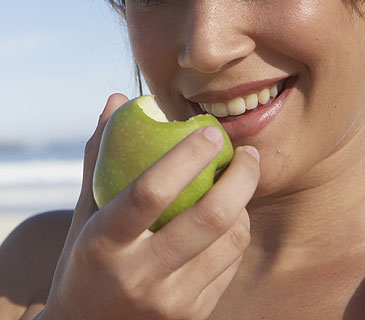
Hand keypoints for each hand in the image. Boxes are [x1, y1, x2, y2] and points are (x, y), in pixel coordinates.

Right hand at [42, 94, 259, 319]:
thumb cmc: (86, 257)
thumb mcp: (85, 208)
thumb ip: (99, 153)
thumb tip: (116, 99)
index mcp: (104, 242)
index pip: (151, 191)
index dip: (186, 156)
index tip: (210, 132)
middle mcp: (138, 276)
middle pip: (208, 217)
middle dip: (240, 177)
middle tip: (247, 154)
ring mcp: (170, 302)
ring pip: (230, 241)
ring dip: (243, 203)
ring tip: (238, 184)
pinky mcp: (192, 316)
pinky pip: (231, 264)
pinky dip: (238, 232)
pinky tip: (230, 217)